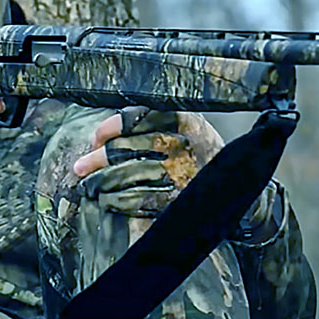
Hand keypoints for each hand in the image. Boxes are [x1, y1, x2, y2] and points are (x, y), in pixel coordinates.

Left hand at [72, 107, 201, 215]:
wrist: (238, 184)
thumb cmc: (205, 154)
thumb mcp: (191, 127)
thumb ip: (157, 122)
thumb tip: (106, 136)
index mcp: (183, 120)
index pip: (135, 117)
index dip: (109, 128)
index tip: (96, 139)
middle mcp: (180, 145)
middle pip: (124, 148)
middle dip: (96, 159)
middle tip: (80, 167)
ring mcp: (178, 175)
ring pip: (124, 175)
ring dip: (100, 181)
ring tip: (89, 185)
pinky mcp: (176, 201)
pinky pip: (134, 200)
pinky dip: (114, 200)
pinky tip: (107, 200)